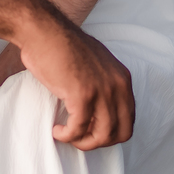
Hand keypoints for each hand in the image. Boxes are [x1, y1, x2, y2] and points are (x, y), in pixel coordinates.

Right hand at [17, 14, 133, 149]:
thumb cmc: (62, 47)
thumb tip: (98, 110)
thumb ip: (103, 84)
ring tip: (68, 135)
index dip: (111, 132)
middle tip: (81, 138)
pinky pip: (78, 128)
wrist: (44, 31)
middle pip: (121, 132)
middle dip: (100, 142)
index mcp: (123, 78)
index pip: (129, 119)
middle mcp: (118, 85)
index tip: (92, 131)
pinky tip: (57, 130)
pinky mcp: (82, 95)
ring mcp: (101, 91)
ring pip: (102, 135)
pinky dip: (67, 135)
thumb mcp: (95, 65)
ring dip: (83, 142)